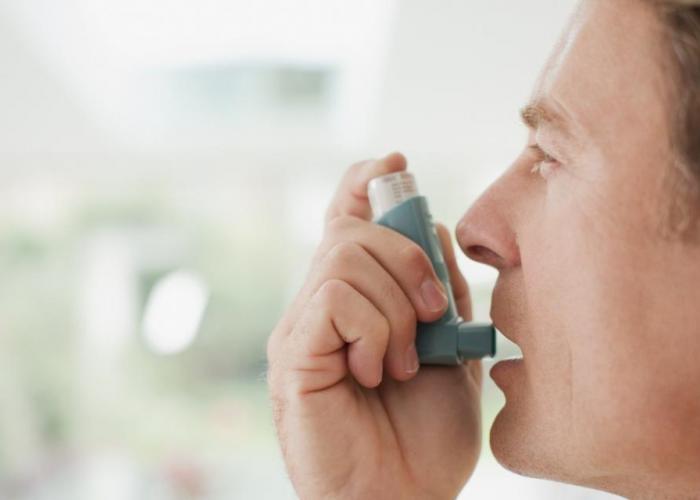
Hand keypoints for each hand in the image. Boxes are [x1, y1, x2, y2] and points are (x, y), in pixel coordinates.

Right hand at [267, 153, 482, 499]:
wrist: (405, 499)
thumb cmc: (424, 433)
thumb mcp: (451, 348)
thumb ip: (440, 289)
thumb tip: (432, 224)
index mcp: (355, 300)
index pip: (345, 218)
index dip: (365, 182)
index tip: (396, 163)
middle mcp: (319, 304)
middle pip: (352, 228)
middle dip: (409, 257)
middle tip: (433, 316)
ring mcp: (301, 327)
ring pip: (345, 256)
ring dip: (396, 306)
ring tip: (405, 362)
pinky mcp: (292, 353)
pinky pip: (335, 299)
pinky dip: (374, 330)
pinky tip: (376, 372)